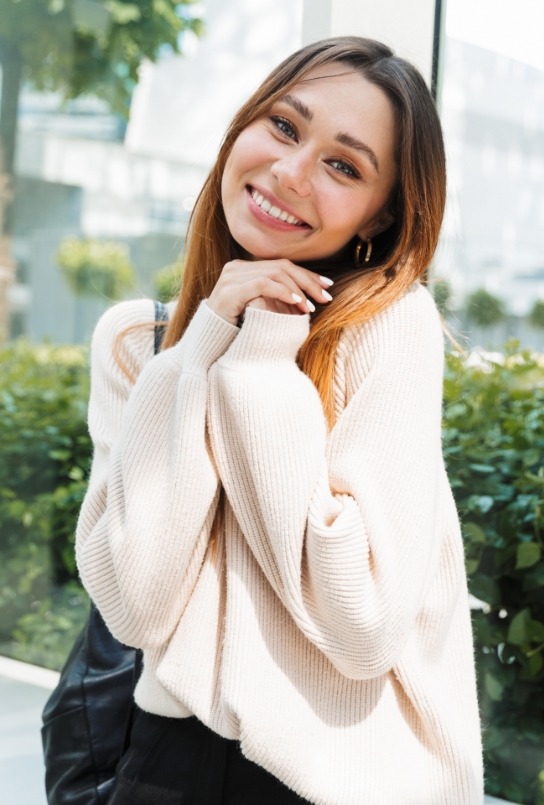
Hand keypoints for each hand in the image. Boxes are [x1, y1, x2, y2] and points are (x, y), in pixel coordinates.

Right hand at [207, 259, 333, 324]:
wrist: (208, 341)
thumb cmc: (236, 327)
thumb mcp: (257, 307)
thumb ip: (274, 297)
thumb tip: (305, 296)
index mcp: (244, 268)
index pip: (282, 265)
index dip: (307, 274)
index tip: (327, 285)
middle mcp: (237, 267)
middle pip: (282, 266)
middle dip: (308, 281)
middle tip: (326, 297)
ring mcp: (232, 277)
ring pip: (275, 274)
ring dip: (298, 289)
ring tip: (311, 307)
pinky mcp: (231, 290)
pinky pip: (263, 285)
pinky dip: (283, 292)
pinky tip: (297, 302)